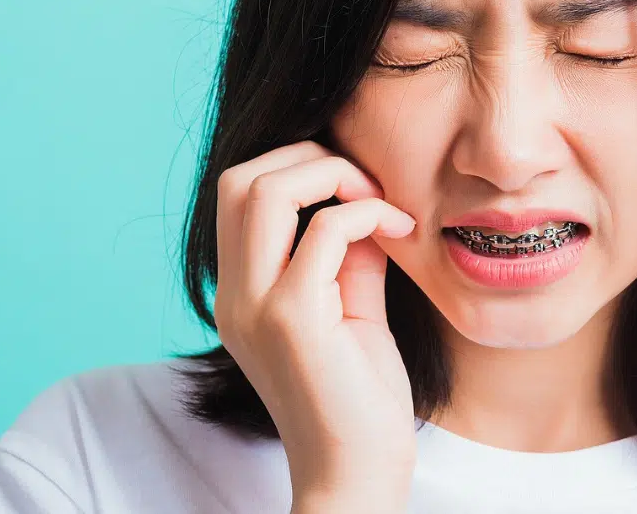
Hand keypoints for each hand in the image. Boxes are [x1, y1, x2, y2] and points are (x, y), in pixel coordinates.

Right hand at [213, 140, 417, 509]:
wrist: (356, 477)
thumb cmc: (359, 402)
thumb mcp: (350, 310)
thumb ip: (348, 254)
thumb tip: (364, 201)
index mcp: (240, 292)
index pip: (238, 193)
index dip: (294, 167)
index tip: (353, 186)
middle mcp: (234, 295)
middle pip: (241, 179)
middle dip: (308, 158)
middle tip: (364, 182)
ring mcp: (256, 306)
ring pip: (265, 191)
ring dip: (330, 174)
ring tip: (377, 198)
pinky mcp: (292, 319)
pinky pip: (324, 231)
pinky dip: (366, 212)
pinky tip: (401, 230)